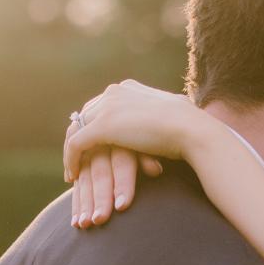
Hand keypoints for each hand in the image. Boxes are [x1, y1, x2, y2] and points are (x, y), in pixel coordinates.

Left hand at [62, 80, 206, 227]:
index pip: (99, 106)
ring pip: (75, 129)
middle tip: (75, 160)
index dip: (91, 126)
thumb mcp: (169, 115)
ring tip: (72, 172)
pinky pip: (76, 144)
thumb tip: (157, 124)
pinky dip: (71, 160)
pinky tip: (73, 176)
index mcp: (127, 88)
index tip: (90, 146)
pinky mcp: (102, 126)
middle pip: (84, 115)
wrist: (192, 130)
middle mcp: (114, 92)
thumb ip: (153, 117)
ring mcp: (107, 107)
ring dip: (71, 152)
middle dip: (77, 137)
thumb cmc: (189, 127)